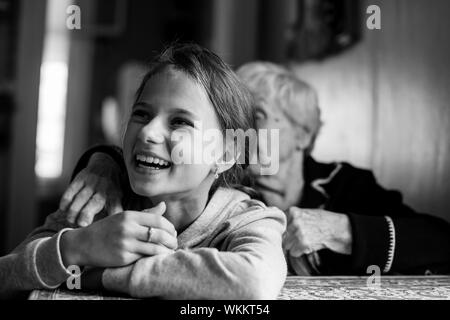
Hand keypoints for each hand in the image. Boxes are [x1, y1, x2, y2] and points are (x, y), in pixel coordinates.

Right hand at [60, 153, 123, 226]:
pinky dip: (66, 200)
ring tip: (70, 220)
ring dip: (74, 210)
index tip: (103, 227)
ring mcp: (92, 183)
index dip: (111, 216)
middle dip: (87, 214)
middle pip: (96, 202)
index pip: (114, 207)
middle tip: (80, 224)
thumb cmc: (111, 188)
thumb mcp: (117, 197)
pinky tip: (63, 209)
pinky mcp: (80, 178)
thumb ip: (115, 211)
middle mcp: (104, 188)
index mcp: (114, 195)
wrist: (105, 164)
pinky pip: (71, 190)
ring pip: (81, 198)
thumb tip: (115, 227)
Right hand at [60, 202, 177, 267]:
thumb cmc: (107, 229)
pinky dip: (155, 257)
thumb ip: (146, 214)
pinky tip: (159, 257)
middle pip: (159, 234)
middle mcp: (127, 228)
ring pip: (155, 248)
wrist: (83, 244)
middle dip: (171, 239)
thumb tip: (164, 205)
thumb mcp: (124, 217)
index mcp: (129, 216)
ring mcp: (125, 243)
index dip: (170, 226)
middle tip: (175, 242)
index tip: (173, 231)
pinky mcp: (123, 257)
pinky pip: (144, 257)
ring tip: (170, 251)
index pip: (158, 219)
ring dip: (166, 250)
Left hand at [283, 207, 351, 257]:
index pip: (278, 225)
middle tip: (301, 238)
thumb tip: (278, 228)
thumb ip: (291, 218)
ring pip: (287, 245)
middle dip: (290, 239)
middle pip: (282, 236)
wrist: (338, 229)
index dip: (284, 231)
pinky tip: (309, 246)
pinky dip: (300, 252)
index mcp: (293, 212)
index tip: (288, 233)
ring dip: (295, 246)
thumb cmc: (323, 221)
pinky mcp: (304, 243)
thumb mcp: (306, 213)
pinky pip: (294, 252)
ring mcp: (299, 232)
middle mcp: (295, 221)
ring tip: (306, 241)